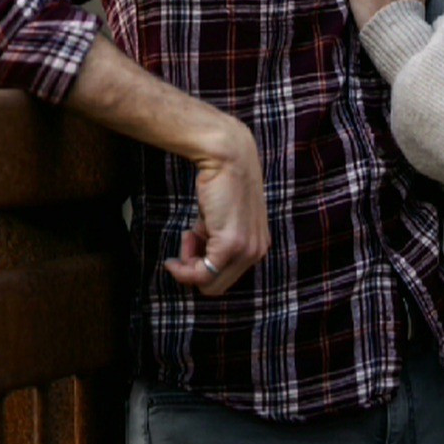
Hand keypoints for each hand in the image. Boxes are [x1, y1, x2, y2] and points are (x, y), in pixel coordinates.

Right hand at [165, 116, 270, 297]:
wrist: (229, 157)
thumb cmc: (221, 184)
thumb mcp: (219, 220)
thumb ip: (212, 242)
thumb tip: (192, 263)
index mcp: (258, 246)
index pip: (227, 278)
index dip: (204, 267)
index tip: (190, 248)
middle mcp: (257, 252)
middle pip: (217, 286)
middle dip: (194, 269)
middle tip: (185, 244)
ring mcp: (246, 250)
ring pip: (209, 283)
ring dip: (189, 264)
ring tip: (189, 234)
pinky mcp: (231, 245)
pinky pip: (202, 273)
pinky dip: (185, 265)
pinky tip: (185, 237)